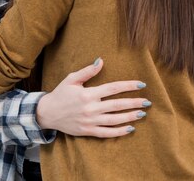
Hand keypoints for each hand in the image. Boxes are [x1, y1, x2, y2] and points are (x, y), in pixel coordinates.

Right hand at [36, 58, 150, 137]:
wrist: (46, 114)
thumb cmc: (60, 94)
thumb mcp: (72, 79)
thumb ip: (88, 71)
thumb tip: (101, 61)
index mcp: (88, 93)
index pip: (113, 88)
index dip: (129, 85)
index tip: (141, 84)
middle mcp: (91, 108)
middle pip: (117, 105)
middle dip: (134, 103)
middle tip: (147, 102)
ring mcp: (89, 121)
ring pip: (114, 120)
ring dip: (130, 117)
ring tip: (142, 114)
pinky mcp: (87, 131)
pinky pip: (106, 133)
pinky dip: (119, 132)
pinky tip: (130, 128)